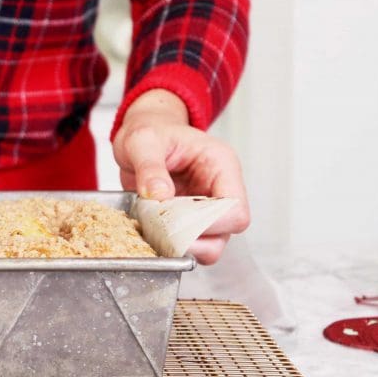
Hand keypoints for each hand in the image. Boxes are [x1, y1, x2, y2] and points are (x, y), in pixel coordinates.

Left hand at [112, 89, 249, 264]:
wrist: (143, 135)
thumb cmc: (152, 130)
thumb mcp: (142, 140)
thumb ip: (149, 166)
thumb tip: (158, 194)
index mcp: (221, 165)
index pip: (235, 208)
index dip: (212, 224)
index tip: (179, 223)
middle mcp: (219, 189)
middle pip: (226, 232)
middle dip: (197, 240)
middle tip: (164, 234)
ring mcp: (206, 207)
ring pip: (210, 244)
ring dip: (183, 246)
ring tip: (156, 233)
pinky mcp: (189, 220)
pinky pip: (189, 243)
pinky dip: (171, 245)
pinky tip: (152, 234)